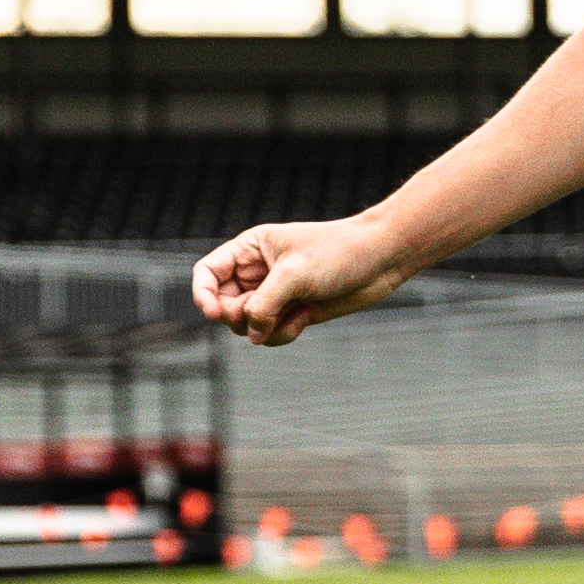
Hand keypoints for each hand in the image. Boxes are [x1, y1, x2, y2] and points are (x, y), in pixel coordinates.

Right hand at [190, 216, 407, 345]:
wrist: (381, 259)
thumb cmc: (340, 253)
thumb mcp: (295, 274)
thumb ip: (263, 305)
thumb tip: (250, 334)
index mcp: (251, 249)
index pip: (208, 273)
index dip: (202, 295)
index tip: (214, 314)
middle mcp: (257, 272)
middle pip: (222, 306)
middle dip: (239, 316)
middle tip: (263, 313)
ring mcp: (274, 294)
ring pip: (245, 325)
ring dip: (264, 328)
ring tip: (293, 313)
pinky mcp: (291, 312)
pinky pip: (268, 335)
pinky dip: (282, 334)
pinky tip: (305, 318)